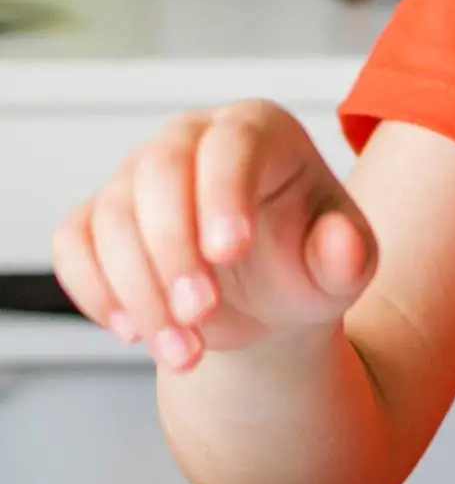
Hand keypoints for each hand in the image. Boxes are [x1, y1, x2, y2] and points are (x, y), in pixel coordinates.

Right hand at [51, 101, 376, 372]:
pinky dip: (96, 291)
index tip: (230, 252)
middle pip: (158, 172)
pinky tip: (134, 332)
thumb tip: (343, 243)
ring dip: (140, 290)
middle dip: (173, 249)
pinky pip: (74, 244)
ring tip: (184, 351)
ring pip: (112, 216)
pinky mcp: (100, 216)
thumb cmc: (309, 266)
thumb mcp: (343, 269)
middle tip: (199, 314)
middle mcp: (193, 139)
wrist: (271, 300)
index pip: (232, 145)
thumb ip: (349, 257)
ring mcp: (138, 174)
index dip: (223, 194)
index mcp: (262, 132)